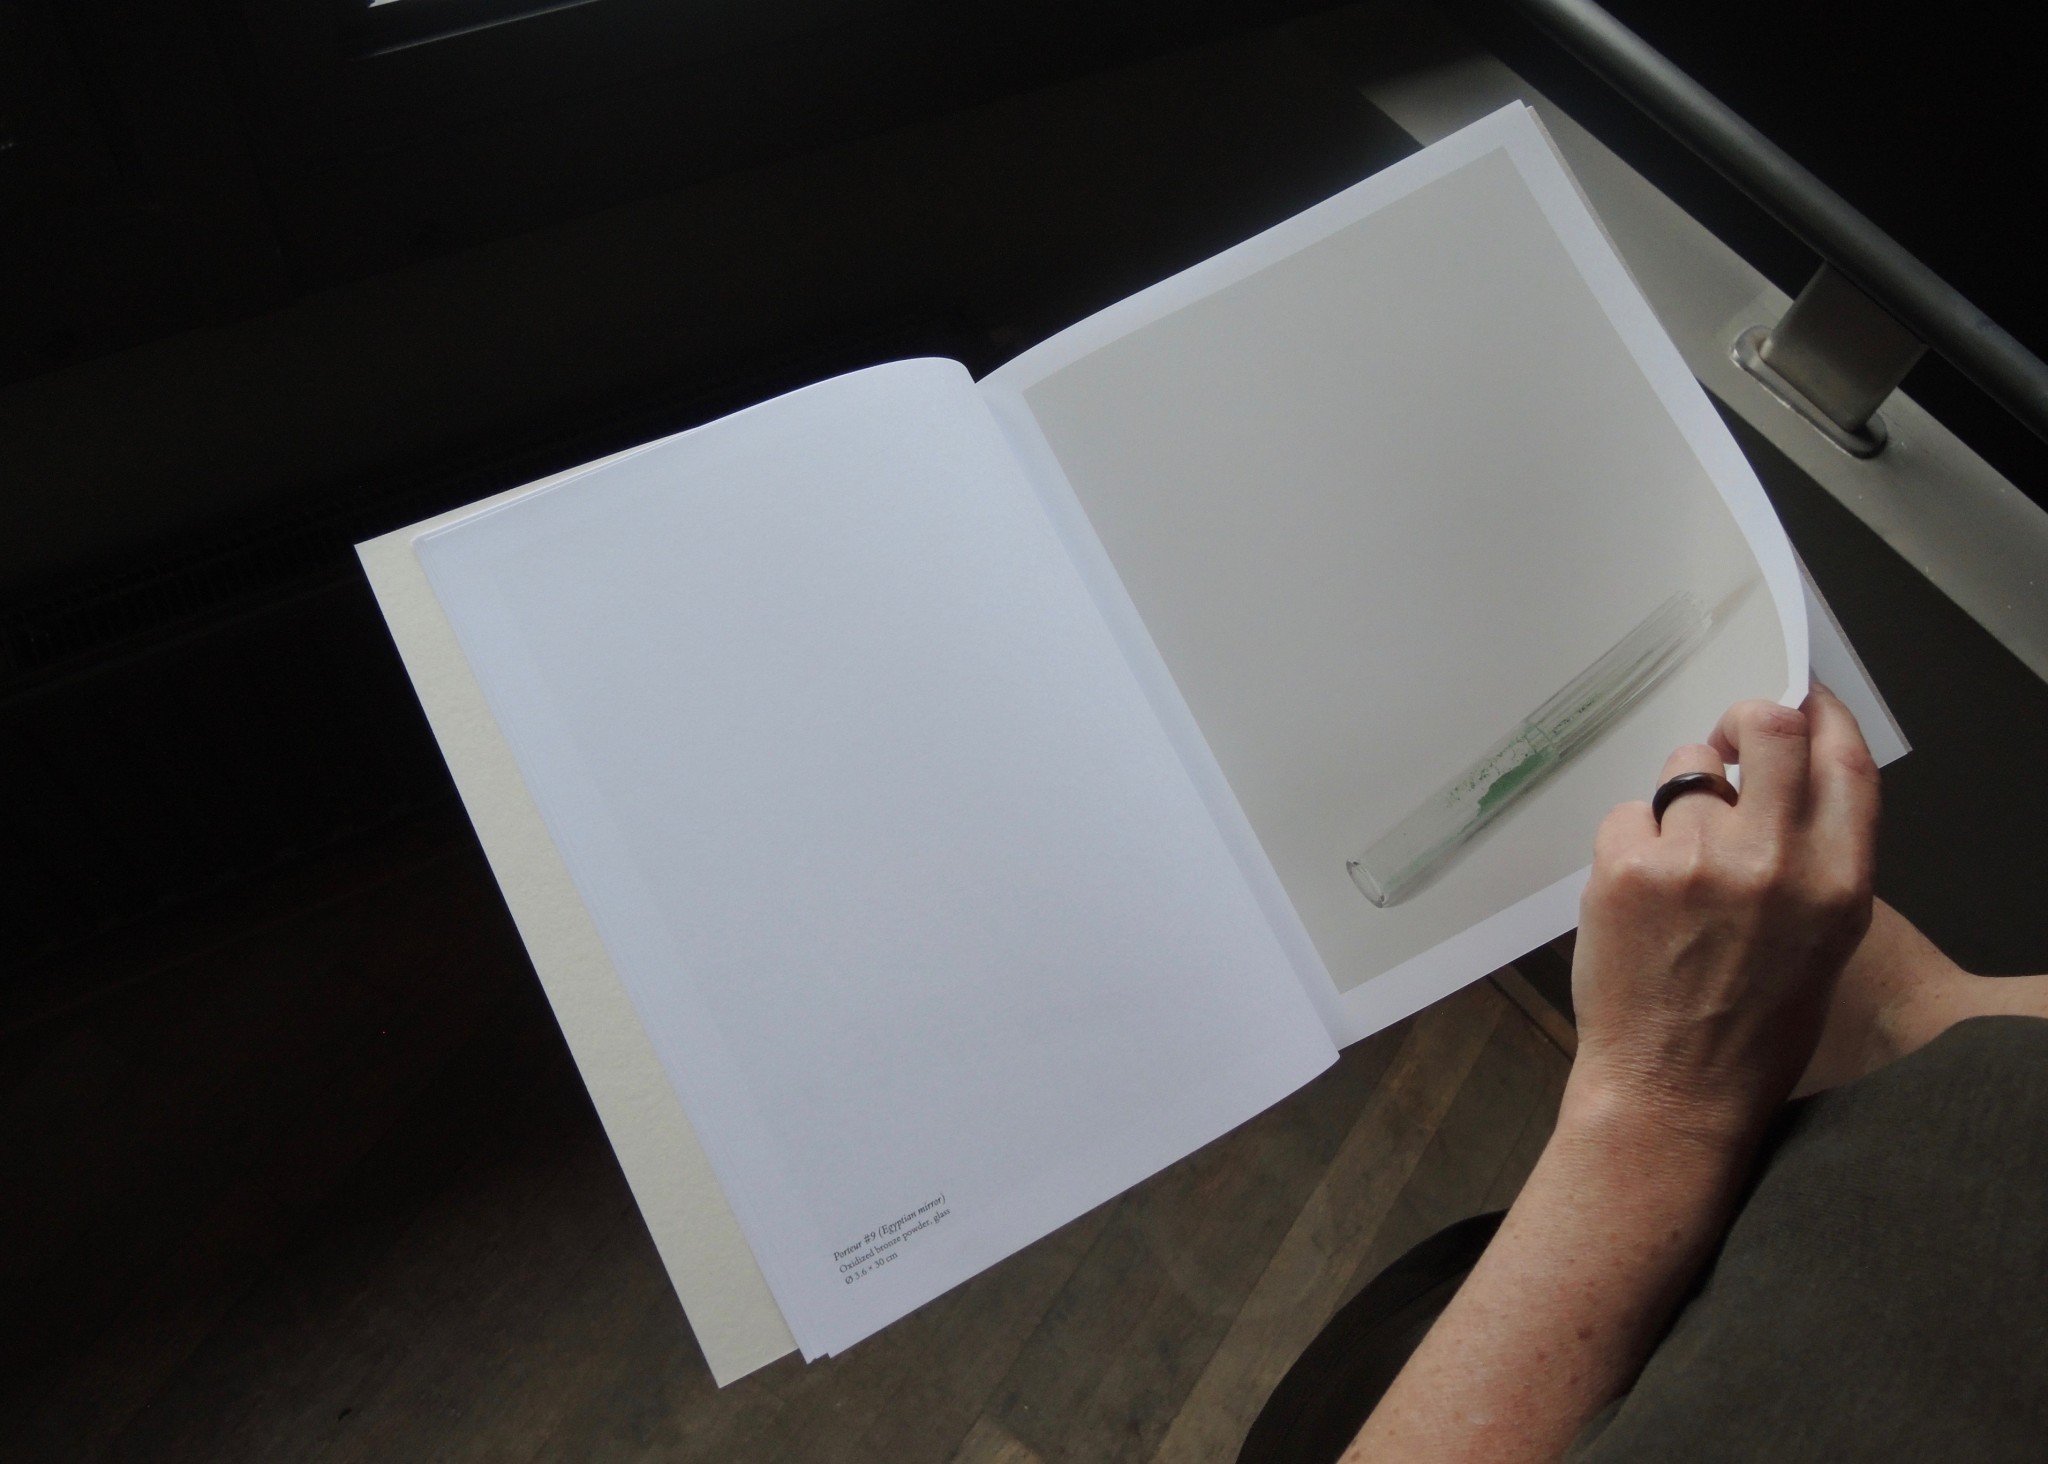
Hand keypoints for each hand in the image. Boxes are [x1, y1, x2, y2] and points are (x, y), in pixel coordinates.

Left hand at [1566, 684, 1880, 1146]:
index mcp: (1840, 882)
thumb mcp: (1823, 938)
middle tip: (1726, 743)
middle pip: (1768, 728)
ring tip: (1677, 862)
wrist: (1673, 1090)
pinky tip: (1639, 896)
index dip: (1822, 714)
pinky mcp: (1628, 869)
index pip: (1844, 759)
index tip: (1802, 697)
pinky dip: (1631, 842)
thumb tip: (1787, 772)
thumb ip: (1816, 854)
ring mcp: (1697, 861)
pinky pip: (1629, 814)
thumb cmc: (1752, 1024)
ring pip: (1686, 771)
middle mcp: (1776, 862)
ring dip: (1681, 798)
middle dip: (1745, 721)